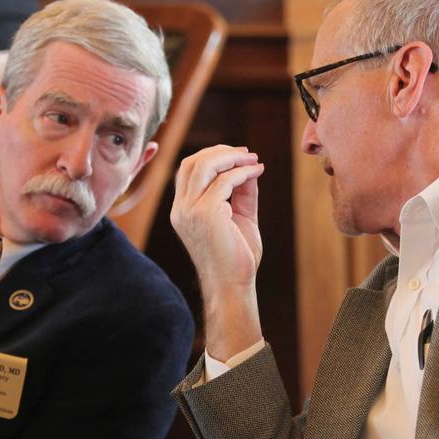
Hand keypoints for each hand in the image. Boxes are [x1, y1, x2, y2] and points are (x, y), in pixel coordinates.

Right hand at [170, 145, 265, 358]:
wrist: (233, 286)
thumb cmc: (236, 258)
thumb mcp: (239, 217)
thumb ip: (241, 192)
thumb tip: (249, 166)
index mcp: (182, 210)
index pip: (188, 171)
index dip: (211, 157)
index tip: (238, 155)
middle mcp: (181, 209)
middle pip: (192, 162)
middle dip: (220, 152)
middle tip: (247, 153)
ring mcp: (190, 210)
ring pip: (205, 166)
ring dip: (231, 158)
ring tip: (253, 159)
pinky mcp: (207, 213)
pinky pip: (225, 181)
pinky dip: (243, 172)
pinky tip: (257, 172)